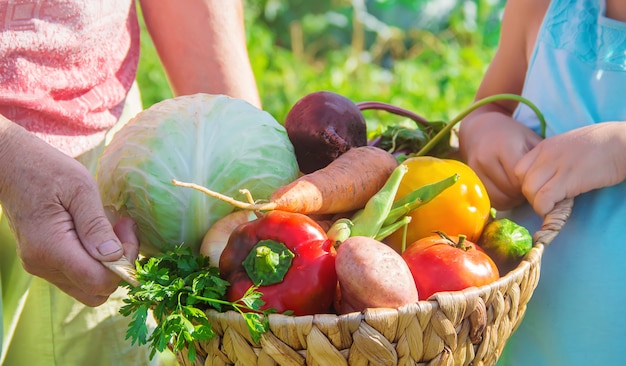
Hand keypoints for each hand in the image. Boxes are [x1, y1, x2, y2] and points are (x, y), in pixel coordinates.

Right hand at [0, 122, 138, 305]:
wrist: (11, 166)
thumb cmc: (47, 170)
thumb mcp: (80, 189)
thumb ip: (96, 225)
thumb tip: (114, 256)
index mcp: (50, 248)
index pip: (97, 281)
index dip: (124, 263)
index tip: (128, 229)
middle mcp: (42, 265)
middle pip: (95, 292)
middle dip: (119, 267)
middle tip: (124, 231)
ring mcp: (40, 266)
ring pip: (87, 286)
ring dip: (108, 264)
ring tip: (113, 228)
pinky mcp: (43, 261)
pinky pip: (76, 274)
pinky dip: (94, 260)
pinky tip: (98, 233)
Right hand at [459, 111, 541, 209]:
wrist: (479, 129)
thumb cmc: (511, 134)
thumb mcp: (529, 140)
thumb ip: (540, 160)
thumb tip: (552, 184)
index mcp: (504, 146)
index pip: (522, 178)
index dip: (534, 184)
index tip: (540, 182)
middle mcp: (486, 158)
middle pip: (510, 190)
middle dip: (524, 193)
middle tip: (532, 188)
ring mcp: (475, 170)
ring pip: (499, 198)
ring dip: (513, 199)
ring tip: (520, 191)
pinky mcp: (471, 179)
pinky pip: (490, 199)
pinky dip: (502, 200)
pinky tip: (509, 192)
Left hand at [515, 122, 625, 216]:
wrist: (623, 141)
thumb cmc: (601, 145)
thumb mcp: (567, 146)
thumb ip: (552, 159)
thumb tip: (545, 178)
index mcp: (545, 146)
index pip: (519, 169)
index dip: (526, 184)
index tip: (540, 191)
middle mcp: (546, 155)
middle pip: (523, 182)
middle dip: (531, 197)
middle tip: (547, 202)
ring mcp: (556, 166)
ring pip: (530, 192)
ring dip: (538, 204)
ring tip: (554, 206)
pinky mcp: (569, 179)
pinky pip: (544, 199)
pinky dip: (546, 209)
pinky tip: (558, 208)